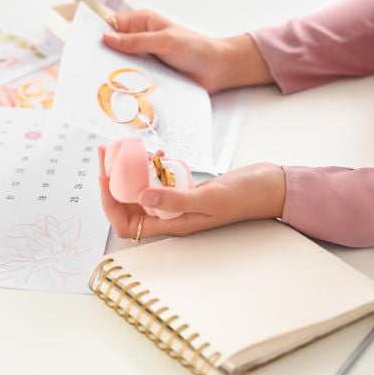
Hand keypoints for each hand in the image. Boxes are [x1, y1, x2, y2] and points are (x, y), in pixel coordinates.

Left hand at [98, 146, 285, 239]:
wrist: (269, 186)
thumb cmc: (245, 197)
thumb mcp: (208, 198)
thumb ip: (175, 199)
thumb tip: (141, 197)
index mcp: (172, 225)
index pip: (127, 225)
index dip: (110, 205)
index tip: (104, 179)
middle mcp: (170, 216)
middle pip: (128, 205)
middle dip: (112, 181)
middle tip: (105, 154)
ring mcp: (177, 202)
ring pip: (141, 190)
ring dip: (129, 171)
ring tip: (125, 149)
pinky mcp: (185, 188)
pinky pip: (159, 179)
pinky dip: (153, 165)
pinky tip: (158, 153)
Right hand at [102, 10, 273, 92]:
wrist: (218, 70)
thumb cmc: (196, 49)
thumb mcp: (166, 42)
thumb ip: (137, 41)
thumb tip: (106, 38)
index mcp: (141, 22)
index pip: (110, 25)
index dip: (95, 35)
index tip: (82, 50)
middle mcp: (139, 40)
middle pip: (112, 48)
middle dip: (100, 59)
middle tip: (86, 73)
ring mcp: (144, 59)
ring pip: (120, 67)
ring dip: (113, 76)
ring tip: (97, 88)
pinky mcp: (150, 76)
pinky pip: (133, 81)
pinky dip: (126, 88)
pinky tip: (116, 97)